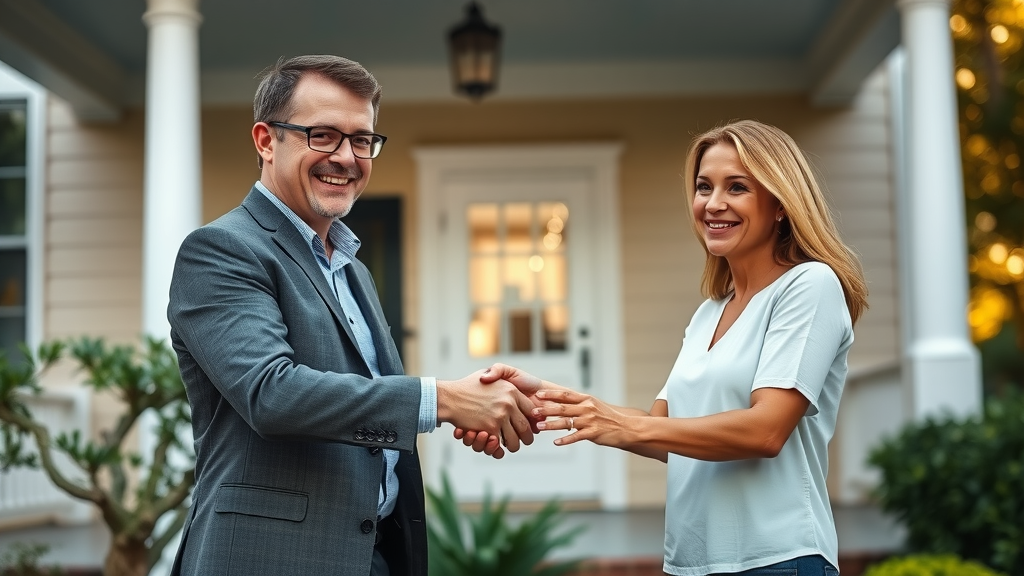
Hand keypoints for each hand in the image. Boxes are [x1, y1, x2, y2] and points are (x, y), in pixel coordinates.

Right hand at [453, 364, 569, 455]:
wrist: (449, 397)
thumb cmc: (467, 385)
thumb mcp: (487, 373)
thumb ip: (500, 376)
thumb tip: (512, 385)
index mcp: (511, 390)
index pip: (531, 409)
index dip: (533, 419)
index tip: (531, 424)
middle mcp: (509, 404)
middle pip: (526, 427)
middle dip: (527, 438)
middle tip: (525, 441)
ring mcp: (500, 417)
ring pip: (515, 440)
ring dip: (513, 446)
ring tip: (511, 445)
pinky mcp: (490, 429)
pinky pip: (500, 444)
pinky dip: (498, 449)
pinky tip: (497, 447)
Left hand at [532, 387, 631, 447]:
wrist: (626, 428)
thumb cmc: (608, 418)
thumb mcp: (594, 405)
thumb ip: (579, 404)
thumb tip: (561, 403)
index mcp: (586, 399)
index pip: (565, 394)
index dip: (551, 394)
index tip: (538, 394)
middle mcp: (587, 408)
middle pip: (563, 407)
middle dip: (546, 409)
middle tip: (533, 411)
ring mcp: (590, 421)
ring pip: (567, 422)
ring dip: (551, 424)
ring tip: (539, 426)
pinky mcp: (593, 433)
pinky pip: (576, 436)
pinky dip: (565, 440)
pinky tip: (556, 442)